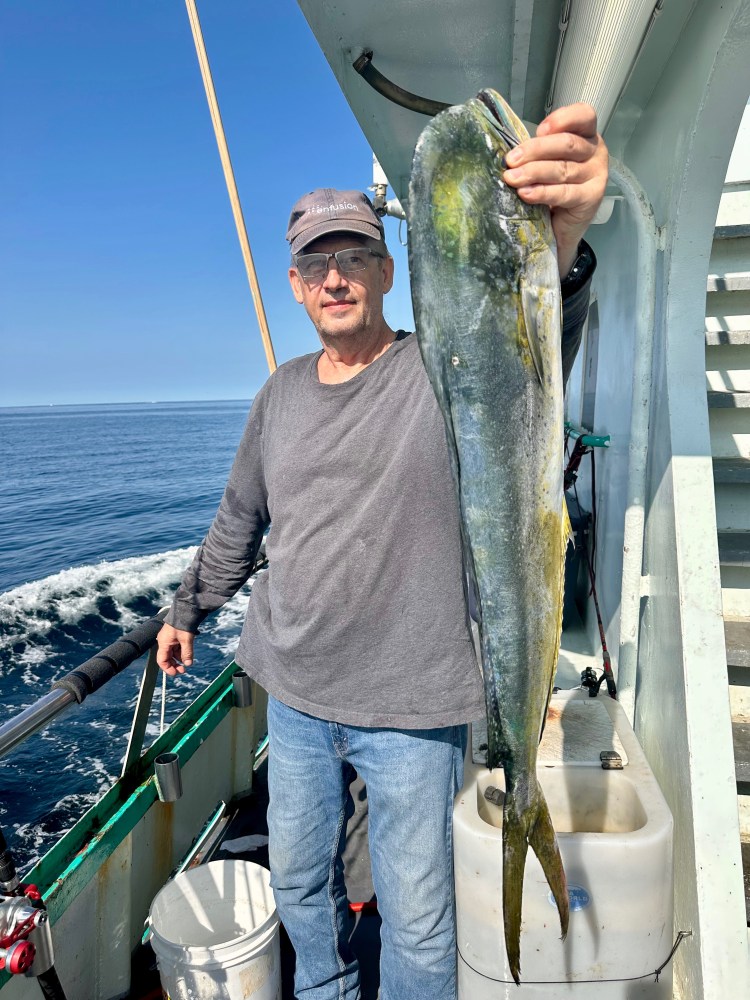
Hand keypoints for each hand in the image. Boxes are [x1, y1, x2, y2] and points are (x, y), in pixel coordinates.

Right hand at [156, 623, 194, 675]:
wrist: (186, 609)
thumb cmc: (183, 623)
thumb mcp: (186, 639)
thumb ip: (187, 653)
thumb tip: (188, 664)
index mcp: (163, 643)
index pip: (162, 660)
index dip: (168, 669)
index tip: (176, 673)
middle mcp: (165, 641)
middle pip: (167, 658)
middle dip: (174, 665)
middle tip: (184, 670)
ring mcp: (170, 639)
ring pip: (173, 653)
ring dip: (179, 659)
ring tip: (187, 662)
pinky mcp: (175, 636)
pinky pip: (177, 647)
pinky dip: (182, 652)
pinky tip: (188, 655)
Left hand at [502, 103, 608, 277]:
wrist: (562, 225)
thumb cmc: (553, 186)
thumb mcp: (547, 161)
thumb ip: (540, 150)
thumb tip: (513, 152)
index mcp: (587, 135)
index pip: (583, 116)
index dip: (562, 118)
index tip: (539, 130)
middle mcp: (596, 152)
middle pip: (567, 144)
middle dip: (535, 150)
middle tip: (510, 161)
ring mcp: (597, 175)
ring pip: (562, 169)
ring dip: (533, 173)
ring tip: (511, 178)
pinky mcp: (592, 198)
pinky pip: (564, 193)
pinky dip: (542, 193)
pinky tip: (525, 193)